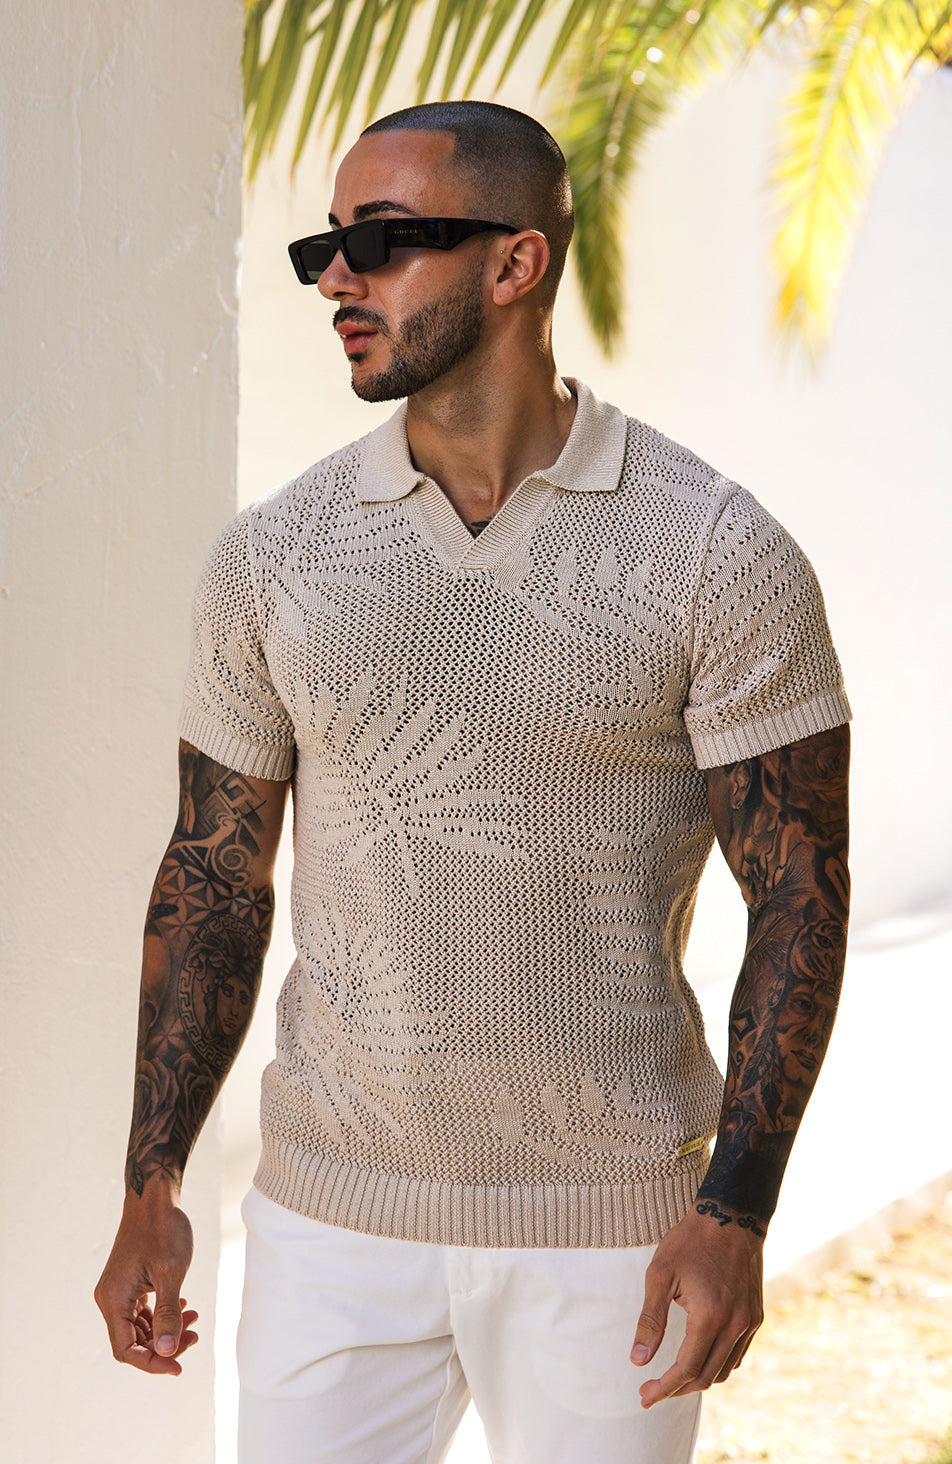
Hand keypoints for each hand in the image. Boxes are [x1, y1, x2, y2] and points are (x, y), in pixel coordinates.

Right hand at [94, 1186, 197, 1375]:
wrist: (154, 1197)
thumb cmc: (163, 1229)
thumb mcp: (172, 1272)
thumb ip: (168, 1314)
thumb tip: (166, 1352)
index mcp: (114, 1300)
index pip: (126, 1350)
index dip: (151, 1364)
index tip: (179, 1367)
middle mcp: (110, 1299)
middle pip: (133, 1343)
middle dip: (163, 1347)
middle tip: (195, 1338)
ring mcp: (119, 1292)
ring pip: (139, 1329)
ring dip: (166, 1332)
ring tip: (195, 1324)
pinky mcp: (128, 1284)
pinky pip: (142, 1312)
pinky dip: (162, 1316)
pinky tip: (186, 1310)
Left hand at [630, 1203, 763, 1407]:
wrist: (731, 1216)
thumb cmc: (690, 1242)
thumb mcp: (660, 1275)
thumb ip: (650, 1321)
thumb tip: (638, 1360)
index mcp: (710, 1316)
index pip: (686, 1369)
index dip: (664, 1388)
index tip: (644, 1397)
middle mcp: (735, 1325)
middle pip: (706, 1376)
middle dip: (677, 1389)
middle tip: (651, 1392)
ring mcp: (749, 1322)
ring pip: (724, 1370)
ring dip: (697, 1380)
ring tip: (671, 1379)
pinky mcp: (755, 1316)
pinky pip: (736, 1355)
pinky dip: (716, 1364)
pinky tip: (697, 1359)